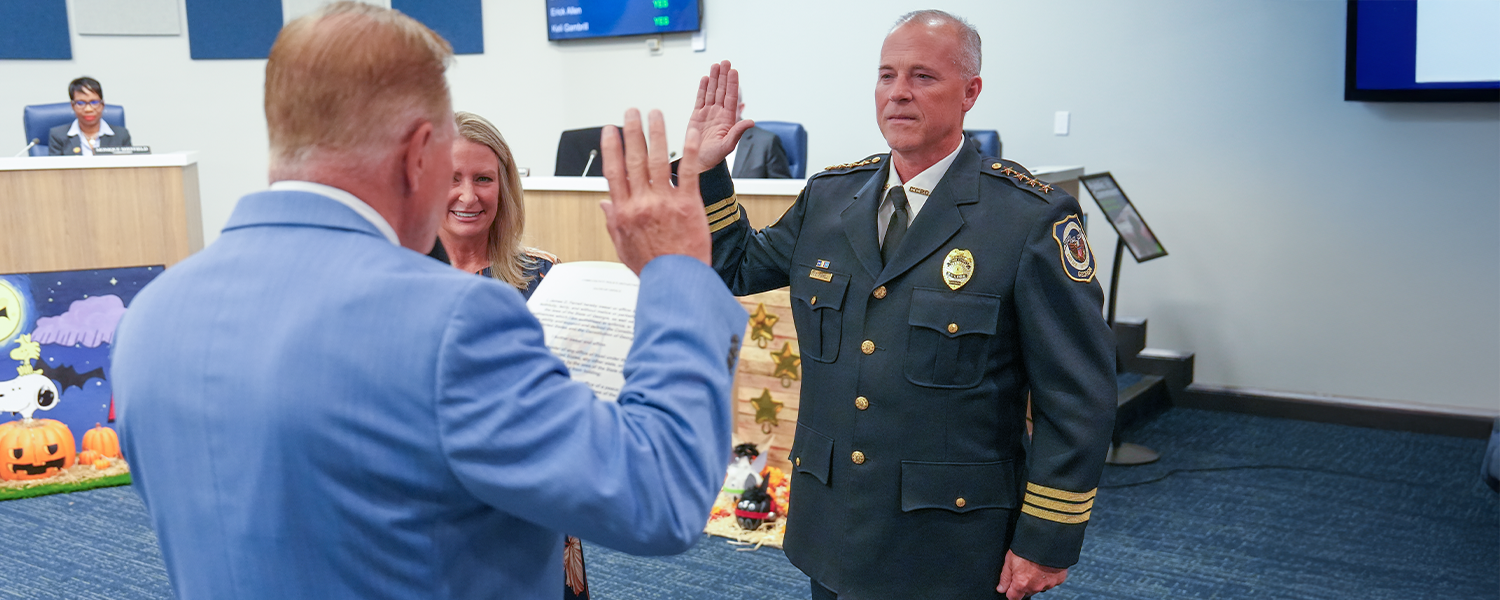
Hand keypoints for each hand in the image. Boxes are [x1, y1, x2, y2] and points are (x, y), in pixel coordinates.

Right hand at [599, 109, 711, 273]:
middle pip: (634, 160)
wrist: (678, 282)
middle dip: (632, 131)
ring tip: (656, 113)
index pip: (614, 171)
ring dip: (657, 133)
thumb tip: (604, 204)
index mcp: (624, 212)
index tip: (611, 130)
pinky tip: (689, 133)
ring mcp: (665, 202)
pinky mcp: (689, 204)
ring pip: (659, 160)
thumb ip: (613, 223)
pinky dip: (689, 150)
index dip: (611, 147)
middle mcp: (642, 203)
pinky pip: (687, 172)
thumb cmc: (652, 267)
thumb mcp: (623, 248)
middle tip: (632, 112)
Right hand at [681, 60, 754, 174]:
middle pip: (721, 90)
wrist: (699, 162)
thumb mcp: (728, 145)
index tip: (733, 71)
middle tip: (725, 62)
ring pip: (711, 92)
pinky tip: (705, 78)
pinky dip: (702, 88)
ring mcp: (708, 113)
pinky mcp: (697, 115)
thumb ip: (738, 132)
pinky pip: (700, 99)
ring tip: (715, 66)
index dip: (732, 84)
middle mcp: (719, 113)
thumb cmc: (714, 157)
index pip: (730, 97)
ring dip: (713, 79)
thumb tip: (751, 122)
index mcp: (728, 119)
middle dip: (723, 76)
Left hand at [997, 551, 1067, 599]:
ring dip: (1037, 580)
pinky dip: (1048, 575)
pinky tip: (1045, 565)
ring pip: (1039, 586)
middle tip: (1024, 569)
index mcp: (1022, 584)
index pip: (1013, 597)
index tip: (1011, 585)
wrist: (1048, 540)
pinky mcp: (1059, 579)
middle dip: (1024, 584)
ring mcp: (1048, 583)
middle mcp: (1036, 587)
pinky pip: (1051, 581)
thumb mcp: (1009, 560)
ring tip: (1035, 565)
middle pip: (1027, 591)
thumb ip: (1005, 577)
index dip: (1010, 591)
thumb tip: (1001, 589)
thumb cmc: (1027, 547)